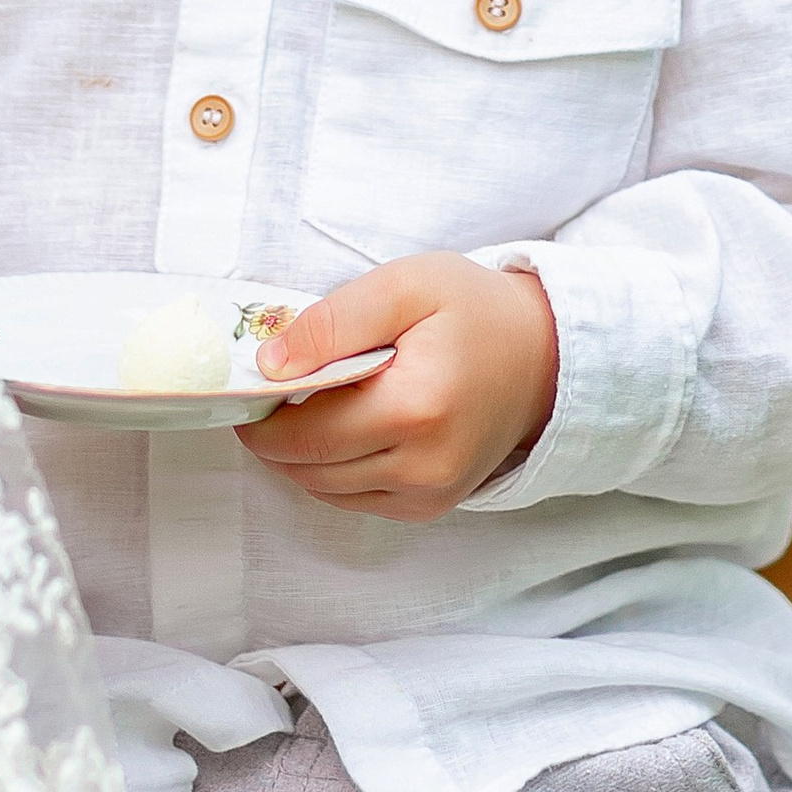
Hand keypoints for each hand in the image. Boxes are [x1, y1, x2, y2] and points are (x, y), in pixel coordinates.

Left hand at [245, 254, 558, 521]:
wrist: (543, 355)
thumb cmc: (474, 311)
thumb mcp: (405, 285)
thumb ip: (334, 322)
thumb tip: (271, 365)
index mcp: (415, 409)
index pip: (304, 433)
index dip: (261, 414)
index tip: (248, 385)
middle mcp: (423, 466)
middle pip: (308, 467)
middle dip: (273, 434)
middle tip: (268, 392)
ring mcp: (429, 493)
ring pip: (324, 488)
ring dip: (300, 453)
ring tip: (307, 403)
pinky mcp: (431, 505)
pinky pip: (353, 498)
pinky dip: (332, 468)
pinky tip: (343, 427)